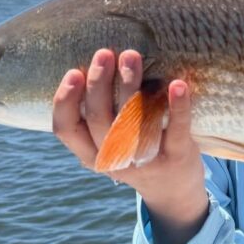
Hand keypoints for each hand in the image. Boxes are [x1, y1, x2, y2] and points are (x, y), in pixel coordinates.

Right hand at [52, 49, 208, 243]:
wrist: (173, 191)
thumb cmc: (136, 152)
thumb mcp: (109, 143)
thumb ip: (98, 115)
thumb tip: (91, 64)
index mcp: (91, 154)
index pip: (66, 129)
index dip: (65, 101)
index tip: (73, 72)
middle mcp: (114, 159)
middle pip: (99, 119)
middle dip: (99, 83)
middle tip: (105, 53)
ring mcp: (146, 160)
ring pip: (133, 121)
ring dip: (131, 85)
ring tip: (131, 56)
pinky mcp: (177, 157)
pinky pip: (176, 130)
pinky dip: (178, 106)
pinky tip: (178, 84)